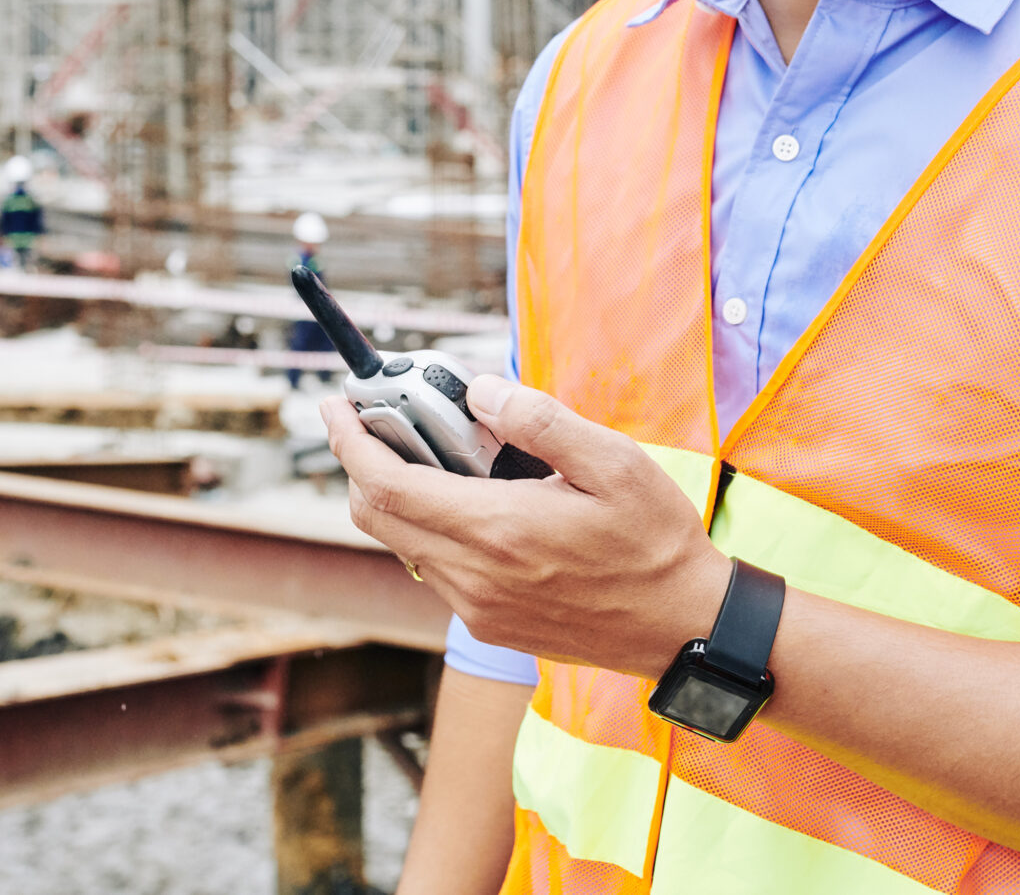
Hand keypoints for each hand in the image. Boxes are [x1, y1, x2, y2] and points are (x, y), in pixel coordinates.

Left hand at [323, 375, 731, 676]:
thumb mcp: (613, 462)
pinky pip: (435, 570)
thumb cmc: (655, 540)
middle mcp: (474, 577)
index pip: (386, 485)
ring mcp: (478, 609)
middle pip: (375, 517)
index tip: (337, 405)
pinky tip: (474, 502)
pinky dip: (431, 528)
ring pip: (403, 544)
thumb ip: (540, 421)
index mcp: (498, 530)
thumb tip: (480, 392)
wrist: (682, 628)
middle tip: (378, 419)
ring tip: (437, 453)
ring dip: (399, 496)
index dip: (348, 442)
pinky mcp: (490, 626)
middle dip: (362, 463)